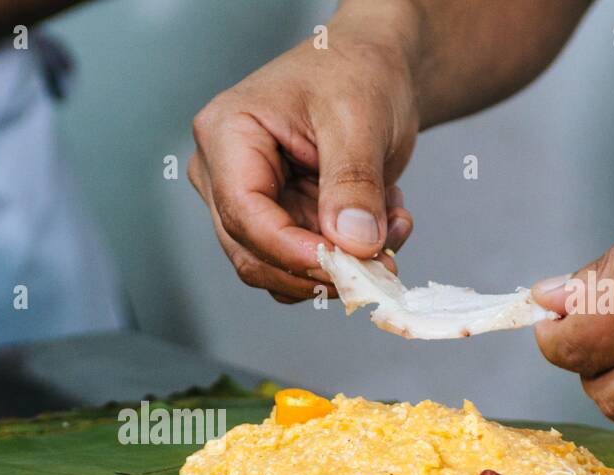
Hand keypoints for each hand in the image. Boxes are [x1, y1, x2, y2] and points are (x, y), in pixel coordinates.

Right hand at [189, 2, 418, 303]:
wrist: (373, 66)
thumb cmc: (356, 70)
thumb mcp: (360, 118)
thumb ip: (353, 183)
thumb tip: (352, 244)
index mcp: (226, 134)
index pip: (243, 212)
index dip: (290, 250)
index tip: (342, 266)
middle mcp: (222, 174)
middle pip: (252, 252)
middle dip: (318, 267)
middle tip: (379, 265)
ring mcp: (246, 202)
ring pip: (279, 268)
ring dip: (339, 264)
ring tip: (391, 224)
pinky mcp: (276, 221)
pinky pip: (302, 264)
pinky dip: (347, 258)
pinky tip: (381, 223)